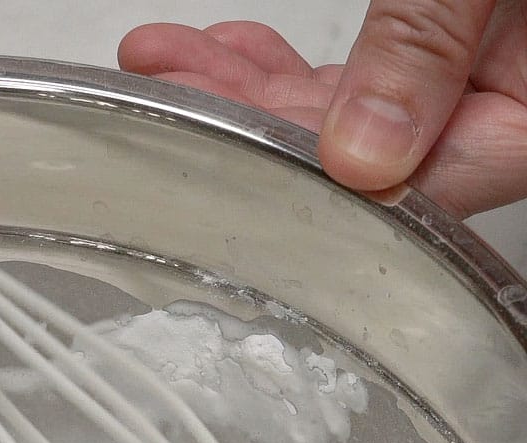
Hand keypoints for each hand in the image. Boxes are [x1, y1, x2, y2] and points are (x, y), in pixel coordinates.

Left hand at [118, 3, 526, 217]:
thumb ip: (433, 38)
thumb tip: (365, 154)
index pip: (421, 190)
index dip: (315, 188)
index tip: (224, 156)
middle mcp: (507, 105)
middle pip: (362, 157)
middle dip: (250, 124)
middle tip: (165, 93)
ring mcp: (473, 74)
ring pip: (344, 114)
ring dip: (249, 89)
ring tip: (164, 62)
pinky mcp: (443, 43)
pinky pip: (359, 71)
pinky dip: (288, 63)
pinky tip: (227, 49)